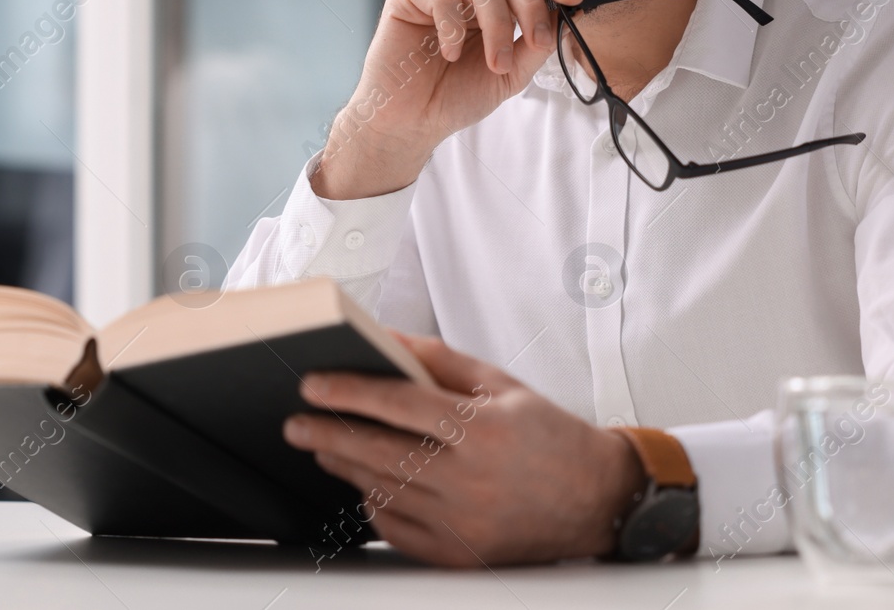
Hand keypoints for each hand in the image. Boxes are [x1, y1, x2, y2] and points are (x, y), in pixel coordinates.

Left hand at [283, 332, 644, 566]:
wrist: (597, 499)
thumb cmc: (548, 435)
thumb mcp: (501, 383)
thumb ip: (440, 360)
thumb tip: (387, 339)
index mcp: (483, 428)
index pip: (400, 404)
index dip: (349, 391)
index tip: (312, 385)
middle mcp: (471, 478)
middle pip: (380, 453)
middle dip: (329, 433)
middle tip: (296, 423)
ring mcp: (464, 522)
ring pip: (383, 493)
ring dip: (345, 468)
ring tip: (325, 447)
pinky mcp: (461, 555)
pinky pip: (399, 531)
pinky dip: (374, 507)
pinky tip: (365, 486)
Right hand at [314, 0, 583, 199]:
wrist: (411, 123)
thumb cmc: (454, 98)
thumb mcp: (510, 76)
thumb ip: (534, 46)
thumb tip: (563, 15)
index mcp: (490, 7)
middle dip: (531, 6)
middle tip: (537, 43)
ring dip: (497, 27)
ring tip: (496, 64)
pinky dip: (453, 29)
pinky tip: (449, 56)